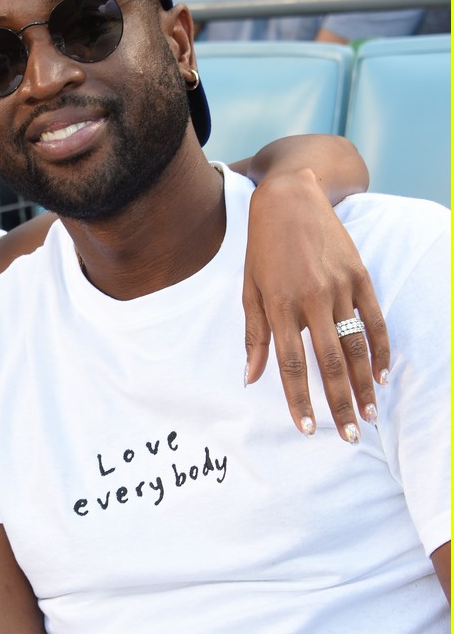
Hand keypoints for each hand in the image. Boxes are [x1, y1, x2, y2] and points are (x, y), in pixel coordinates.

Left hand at [243, 171, 389, 441]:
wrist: (291, 197)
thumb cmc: (263, 248)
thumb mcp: (249, 289)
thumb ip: (254, 336)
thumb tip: (250, 379)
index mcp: (279, 304)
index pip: (290, 363)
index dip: (298, 398)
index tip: (306, 428)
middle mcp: (311, 298)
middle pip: (328, 362)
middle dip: (339, 403)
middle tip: (349, 436)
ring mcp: (339, 287)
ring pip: (355, 346)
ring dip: (364, 385)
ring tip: (370, 415)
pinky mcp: (360, 276)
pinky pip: (374, 320)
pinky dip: (381, 350)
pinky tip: (383, 376)